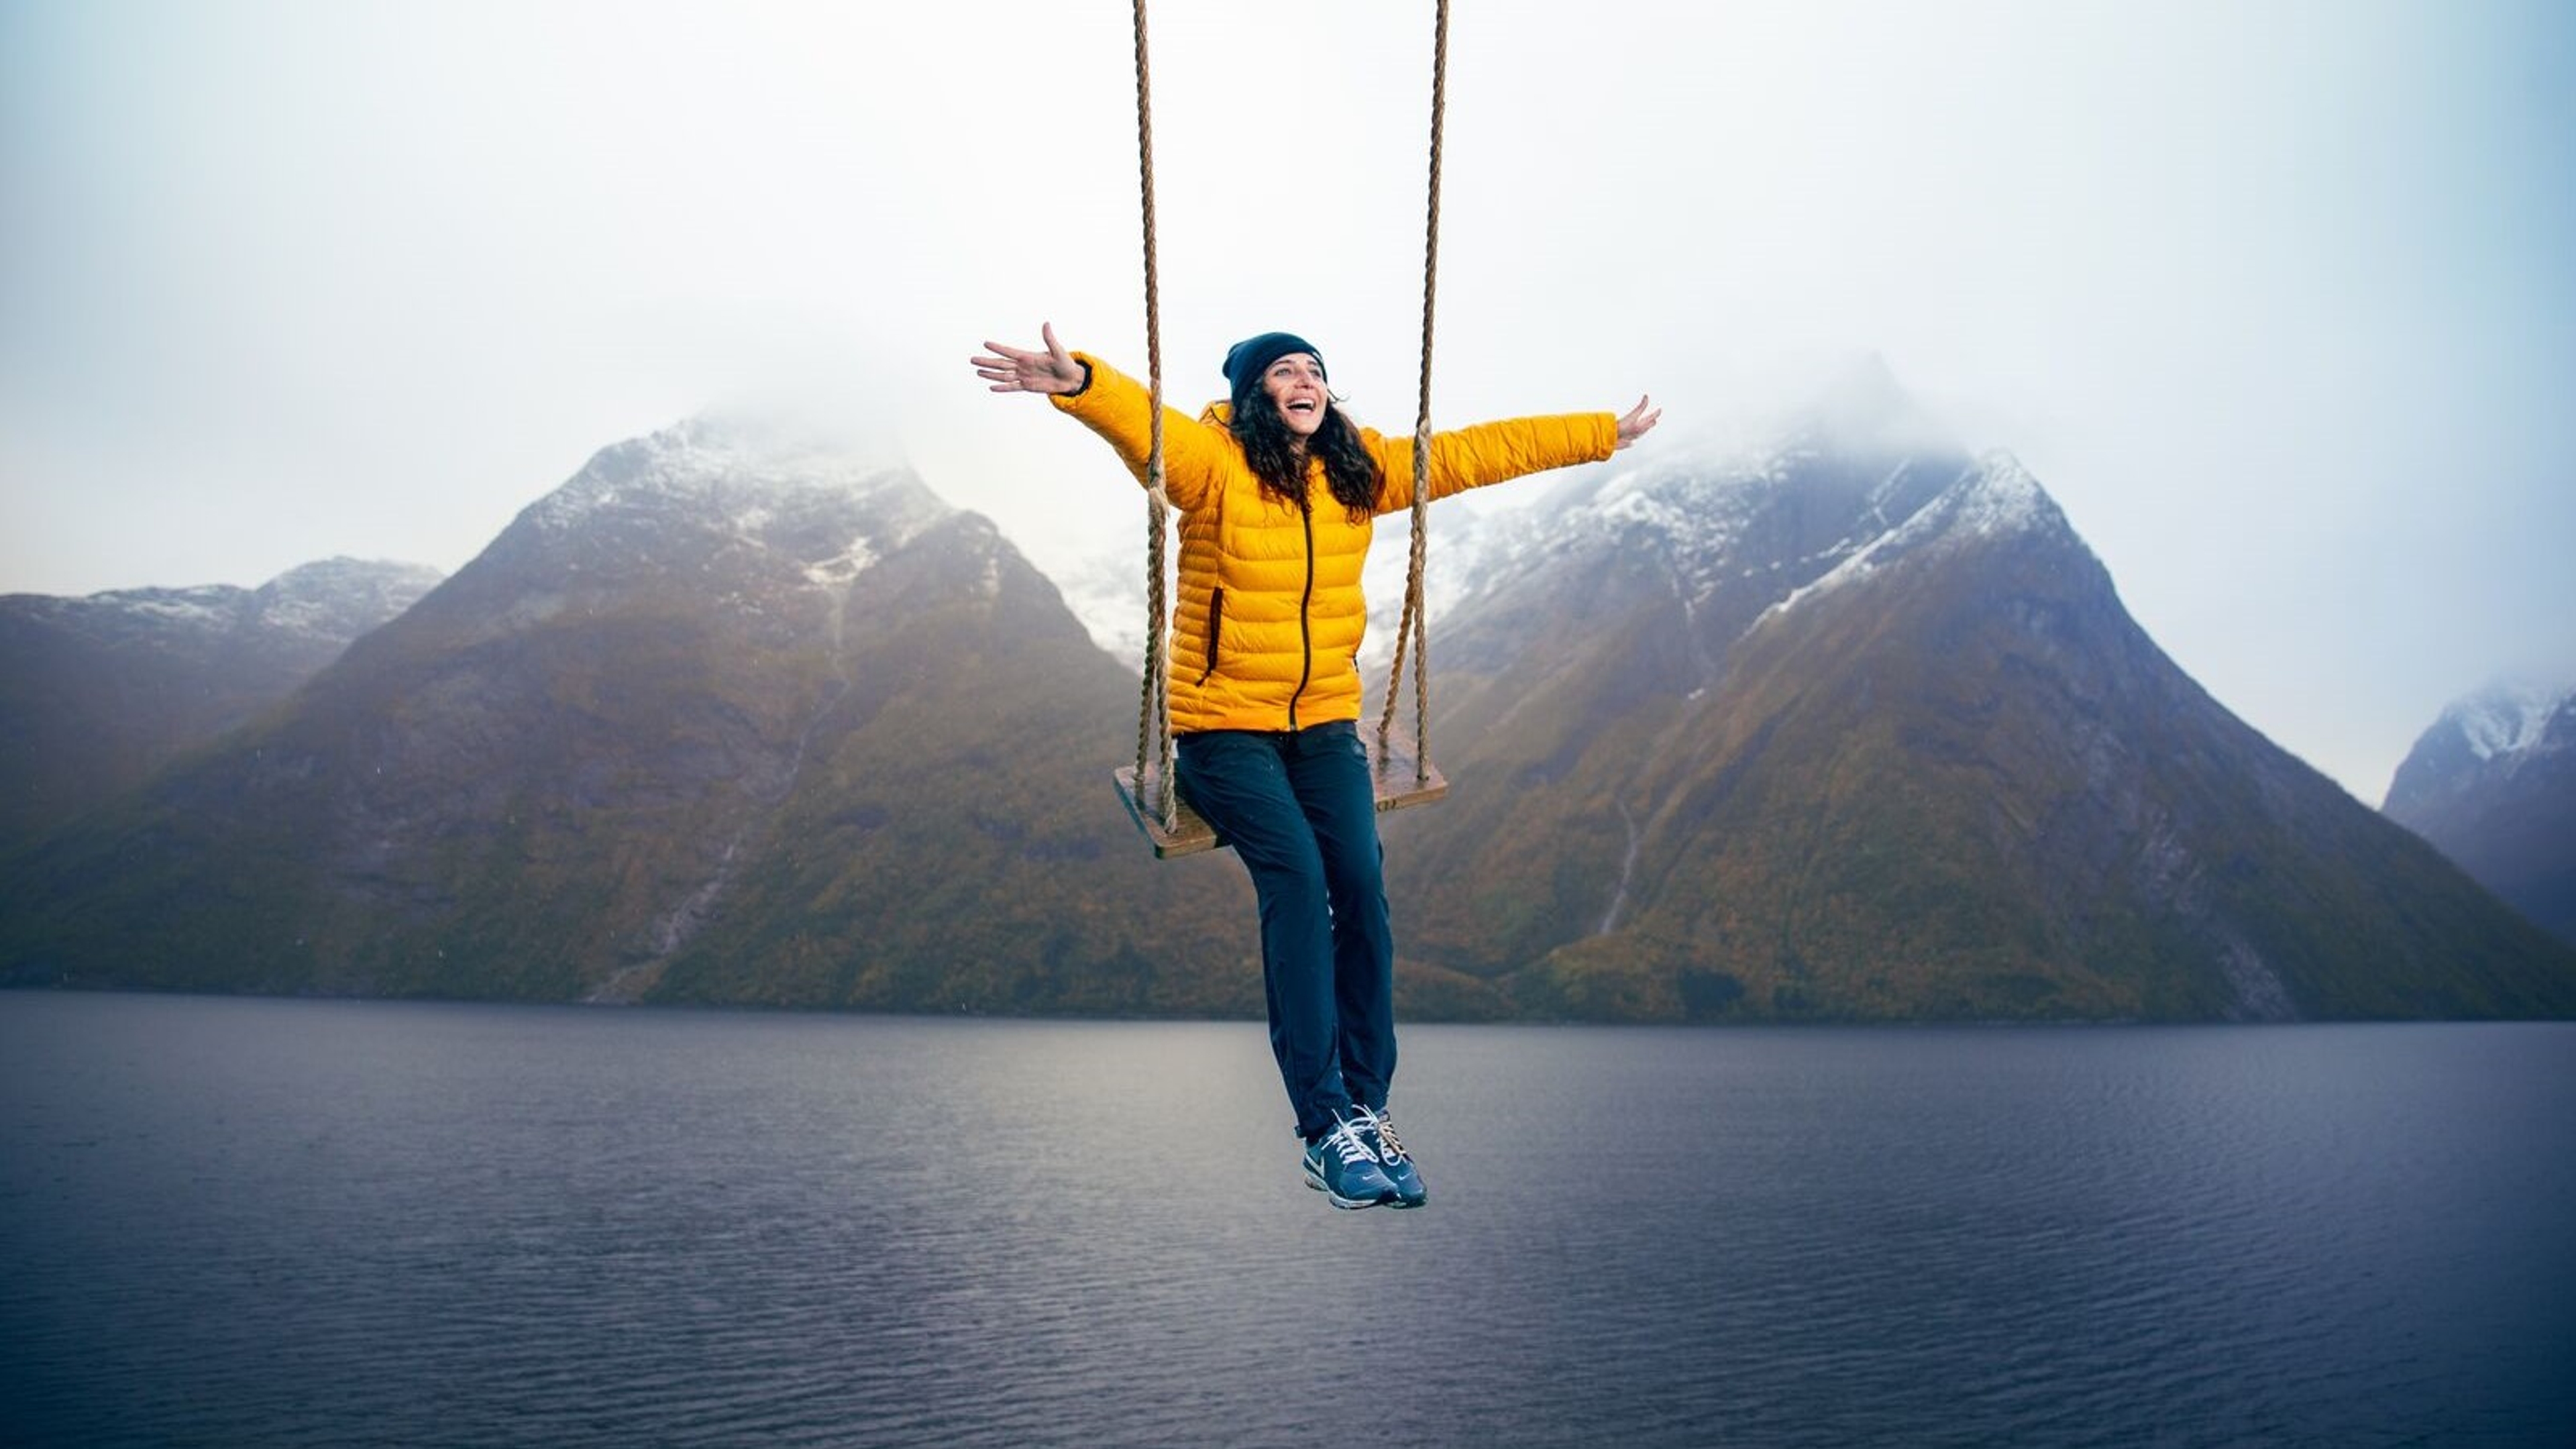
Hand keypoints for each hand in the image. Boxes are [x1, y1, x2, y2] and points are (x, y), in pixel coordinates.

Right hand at [972, 322, 1086, 395]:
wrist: (1070, 378)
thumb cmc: (1065, 363)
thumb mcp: (1058, 351)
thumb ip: (1049, 339)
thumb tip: (1046, 324)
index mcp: (1028, 356)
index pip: (1009, 351)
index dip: (998, 348)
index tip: (986, 343)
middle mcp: (1023, 366)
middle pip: (1001, 364)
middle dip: (987, 361)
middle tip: (972, 359)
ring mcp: (1024, 376)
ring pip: (1003, 375)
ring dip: (991, 374)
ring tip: (978, 372)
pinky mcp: (1027, 386)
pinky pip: (1012, 387)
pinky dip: (1003, 388)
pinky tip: (992, 387)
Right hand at [1614, 395, 1660, 449]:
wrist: (1612, 437)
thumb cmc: (1622, 428)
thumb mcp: (1633, 415)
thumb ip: (1641, 406)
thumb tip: (1646, 397)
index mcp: (1642, 426)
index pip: (1652, 418)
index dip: (1656, 413)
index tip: (1659, 410)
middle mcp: (1639, 432)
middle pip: (1649, 426)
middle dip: (1652, 421)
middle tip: (1654, 417)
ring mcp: (1633, 436)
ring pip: (1642, 432)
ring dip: (1645, 427)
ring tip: (1645, 425)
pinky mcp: (1627, 440)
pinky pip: (1634, 438)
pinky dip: (1636, 435)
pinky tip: (1632, 440)